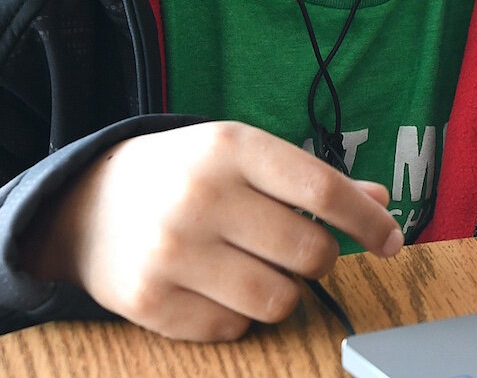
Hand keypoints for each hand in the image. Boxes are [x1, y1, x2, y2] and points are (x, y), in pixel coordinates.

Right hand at [20, 120, 401, 340]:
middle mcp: (202, 196)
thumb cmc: (184, 174)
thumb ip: (310, 178)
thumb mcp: (242, 155)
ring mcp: (172, 252)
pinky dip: (238, 316)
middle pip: (308, 253)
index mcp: (231, 148)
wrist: (84, 203)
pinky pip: (232, 330)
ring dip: (284, 293)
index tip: (391, 239)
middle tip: (301, 252)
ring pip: (278, 300)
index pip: (323, 190)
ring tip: (259, 270)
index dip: (368, 221)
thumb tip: (380, 202)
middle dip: (321, 260)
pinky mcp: (150, 302)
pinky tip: (218, 288)